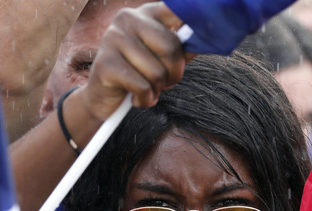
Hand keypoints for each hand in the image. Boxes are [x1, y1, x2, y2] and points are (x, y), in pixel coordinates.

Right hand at [79, 2, 195, 120]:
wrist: (102, 97)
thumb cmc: (138, 75)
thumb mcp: (162, 59)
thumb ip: (182, 48)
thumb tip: (205, 40)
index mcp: (146, 14)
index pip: (175, 10)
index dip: (193, 21)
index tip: (208, 28)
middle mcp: (128, 19)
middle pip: (171, 48)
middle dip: (174, 74)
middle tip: (166, 83)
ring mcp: (113, 39)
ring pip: (157, 72)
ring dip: (157, 90)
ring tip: (147, 90)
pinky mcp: (105, 63)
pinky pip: (142, 87)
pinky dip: (145, 100)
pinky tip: (136, 98)